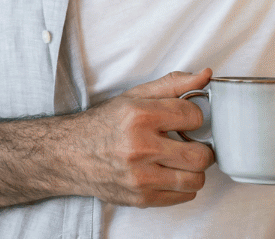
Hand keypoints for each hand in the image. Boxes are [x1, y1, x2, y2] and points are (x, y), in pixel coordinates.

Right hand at [73, 69, 215, 207]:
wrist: (69, 155)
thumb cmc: (104, 124)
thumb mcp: (135, 96)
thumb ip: (173, 85)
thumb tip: (205, 76)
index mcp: (139, 116)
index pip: (194, 117)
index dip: (194, 117)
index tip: (186, 119)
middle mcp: (140, 148)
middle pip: (200, 155)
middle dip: (201, 148)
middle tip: (190, 143)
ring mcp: (140, 177)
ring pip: (195, 180)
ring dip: (193, 169)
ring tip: (179, 160)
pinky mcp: (140, 198)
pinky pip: (183, 196)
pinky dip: (181, 185)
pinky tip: (168, 173)